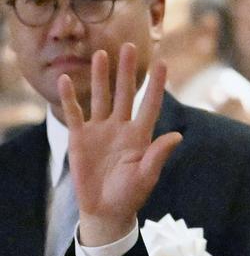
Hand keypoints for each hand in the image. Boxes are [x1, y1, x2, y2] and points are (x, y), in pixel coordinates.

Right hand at [59, 44, 181, 245]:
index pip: (149, 103)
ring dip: (101, 76)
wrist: (106, 209)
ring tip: (101, 54)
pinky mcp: (81, 137)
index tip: (163, 62)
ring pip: (100, 97)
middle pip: (124, 93)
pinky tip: (67, 78)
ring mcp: (100, 130)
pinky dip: (70, 97)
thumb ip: (158, 154)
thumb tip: (177, 136)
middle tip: (129, 46)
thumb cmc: (130, 194)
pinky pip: (75, 113)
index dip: (156, 84)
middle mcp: (121, 127)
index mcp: (141, 135)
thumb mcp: (147, 175)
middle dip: (127, 70)